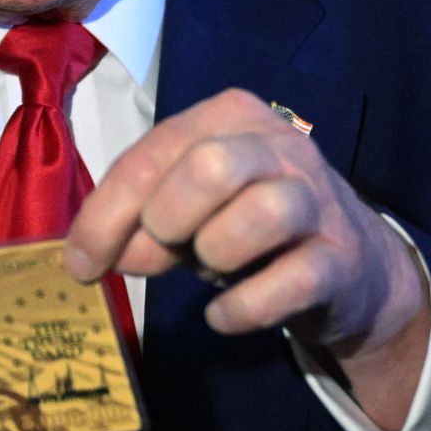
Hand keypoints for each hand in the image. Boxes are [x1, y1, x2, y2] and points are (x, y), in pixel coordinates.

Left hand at [63, 89, 430, 422]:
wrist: (350, 267)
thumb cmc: (247, 224)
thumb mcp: (187, 207)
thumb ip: (138, 217)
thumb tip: (93, 255)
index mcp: (231, 116)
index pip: (157, 150)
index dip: (108, 211)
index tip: (81, 262)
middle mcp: (281, 145)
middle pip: (209, 165)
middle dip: (164, 219)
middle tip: (153, 257)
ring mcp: (318, 200)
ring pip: (262, 212)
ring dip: (216, 252)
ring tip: (207, 269)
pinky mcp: (342, 258)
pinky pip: (292, 280)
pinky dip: (244, 305)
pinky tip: (223, 314)